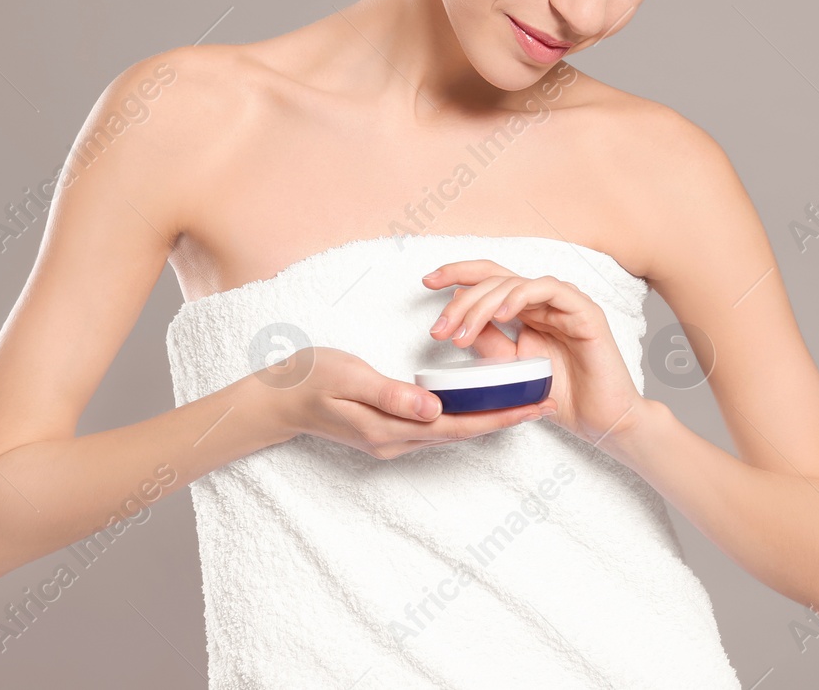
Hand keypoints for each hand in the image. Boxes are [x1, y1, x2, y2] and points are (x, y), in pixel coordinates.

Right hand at [272, 347, 552, 459]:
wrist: (274, 399)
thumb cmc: (309, 379)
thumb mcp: (349, 377)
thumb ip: (391, 394)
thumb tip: (434, 408)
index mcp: (390, 428)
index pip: (457, 424)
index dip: (498, 416)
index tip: (534, 406)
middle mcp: (395, 441)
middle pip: (461, 432)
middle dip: (503, 419)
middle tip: (544, 403)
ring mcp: (391, 440)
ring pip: (450, 431)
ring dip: (486, 420)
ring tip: (522, 404)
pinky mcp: (386, 432)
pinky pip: (435, 427)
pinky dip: (462, 416)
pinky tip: (477, 405)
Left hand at [422, 259, 646, 446]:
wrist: (602, 421)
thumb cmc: (562, 396)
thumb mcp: (511, 370)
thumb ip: (489, 344)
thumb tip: (459, 322)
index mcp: (528, 310)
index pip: (490, 279)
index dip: (458, 273)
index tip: (427, 282)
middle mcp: (545, 301)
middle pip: (495, 279)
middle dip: (461, 301)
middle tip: (439, 330)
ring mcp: (565, 303)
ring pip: (515, 282)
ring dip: (482, 304)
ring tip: (462, 333)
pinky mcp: (584, 312)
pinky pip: (549, 289)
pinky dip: (521, 297)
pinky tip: (501, 315)